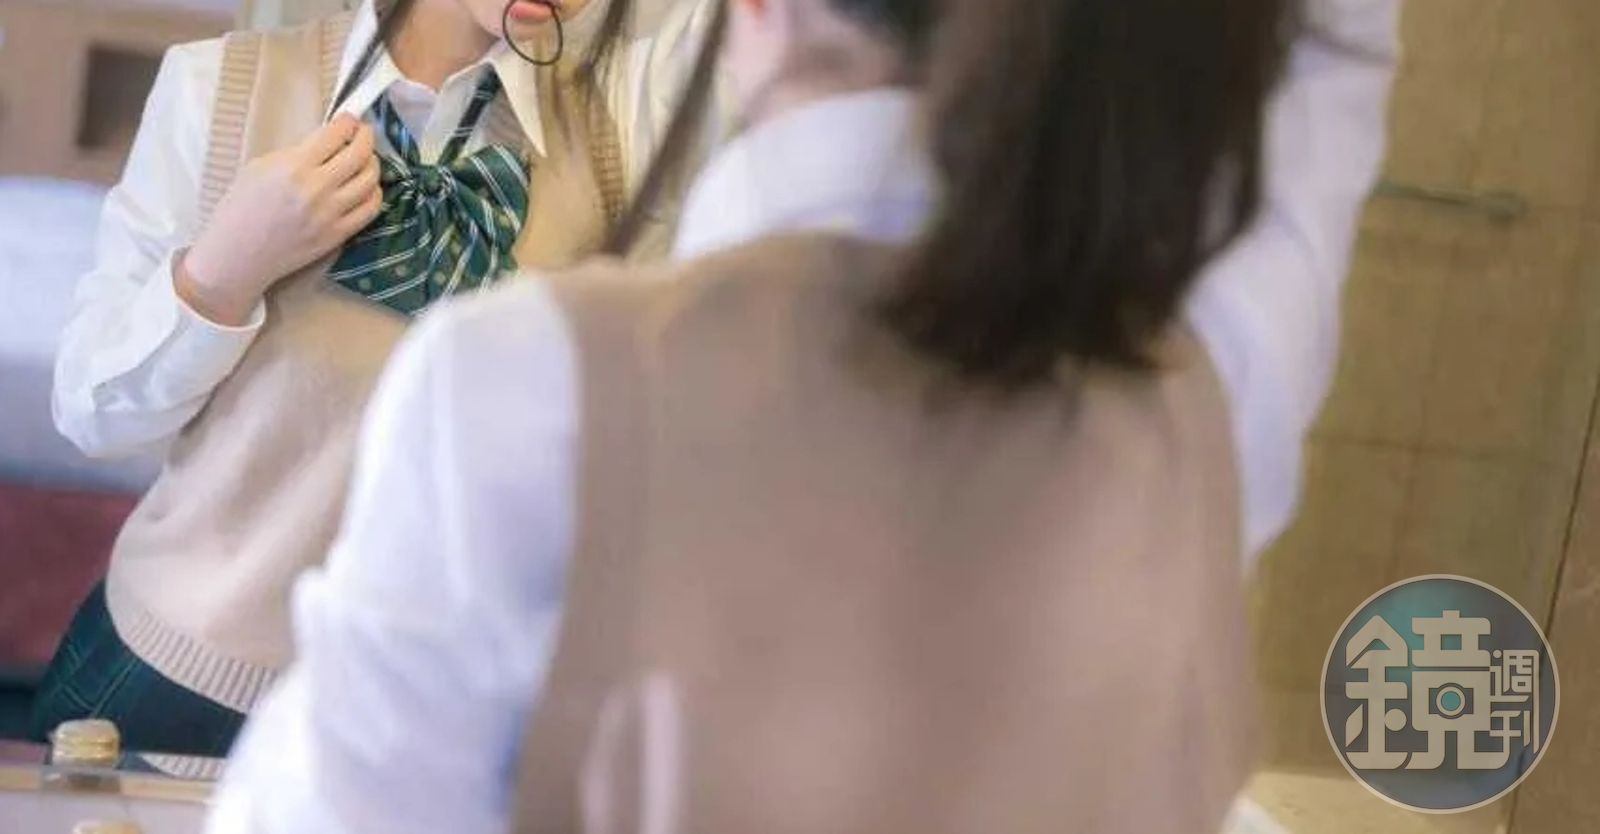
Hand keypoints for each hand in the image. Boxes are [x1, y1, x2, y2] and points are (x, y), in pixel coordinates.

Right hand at [179, 114, 382, 325]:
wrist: (238, 253)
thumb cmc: (240, 208)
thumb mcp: (259, 167)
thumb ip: (295, 153)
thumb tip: (326, 143)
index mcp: (293, 166)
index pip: (335, 135)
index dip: (348, 122)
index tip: (350, 119)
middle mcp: (317, 189)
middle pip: (360, 154)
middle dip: (366, 137)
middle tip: (364, 133)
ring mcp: (330, 214)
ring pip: (370, 180)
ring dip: (373, 164)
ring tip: (365, 159)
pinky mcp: (337, 235)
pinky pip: (370, 209)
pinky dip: (373, 193)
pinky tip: (366, 187)